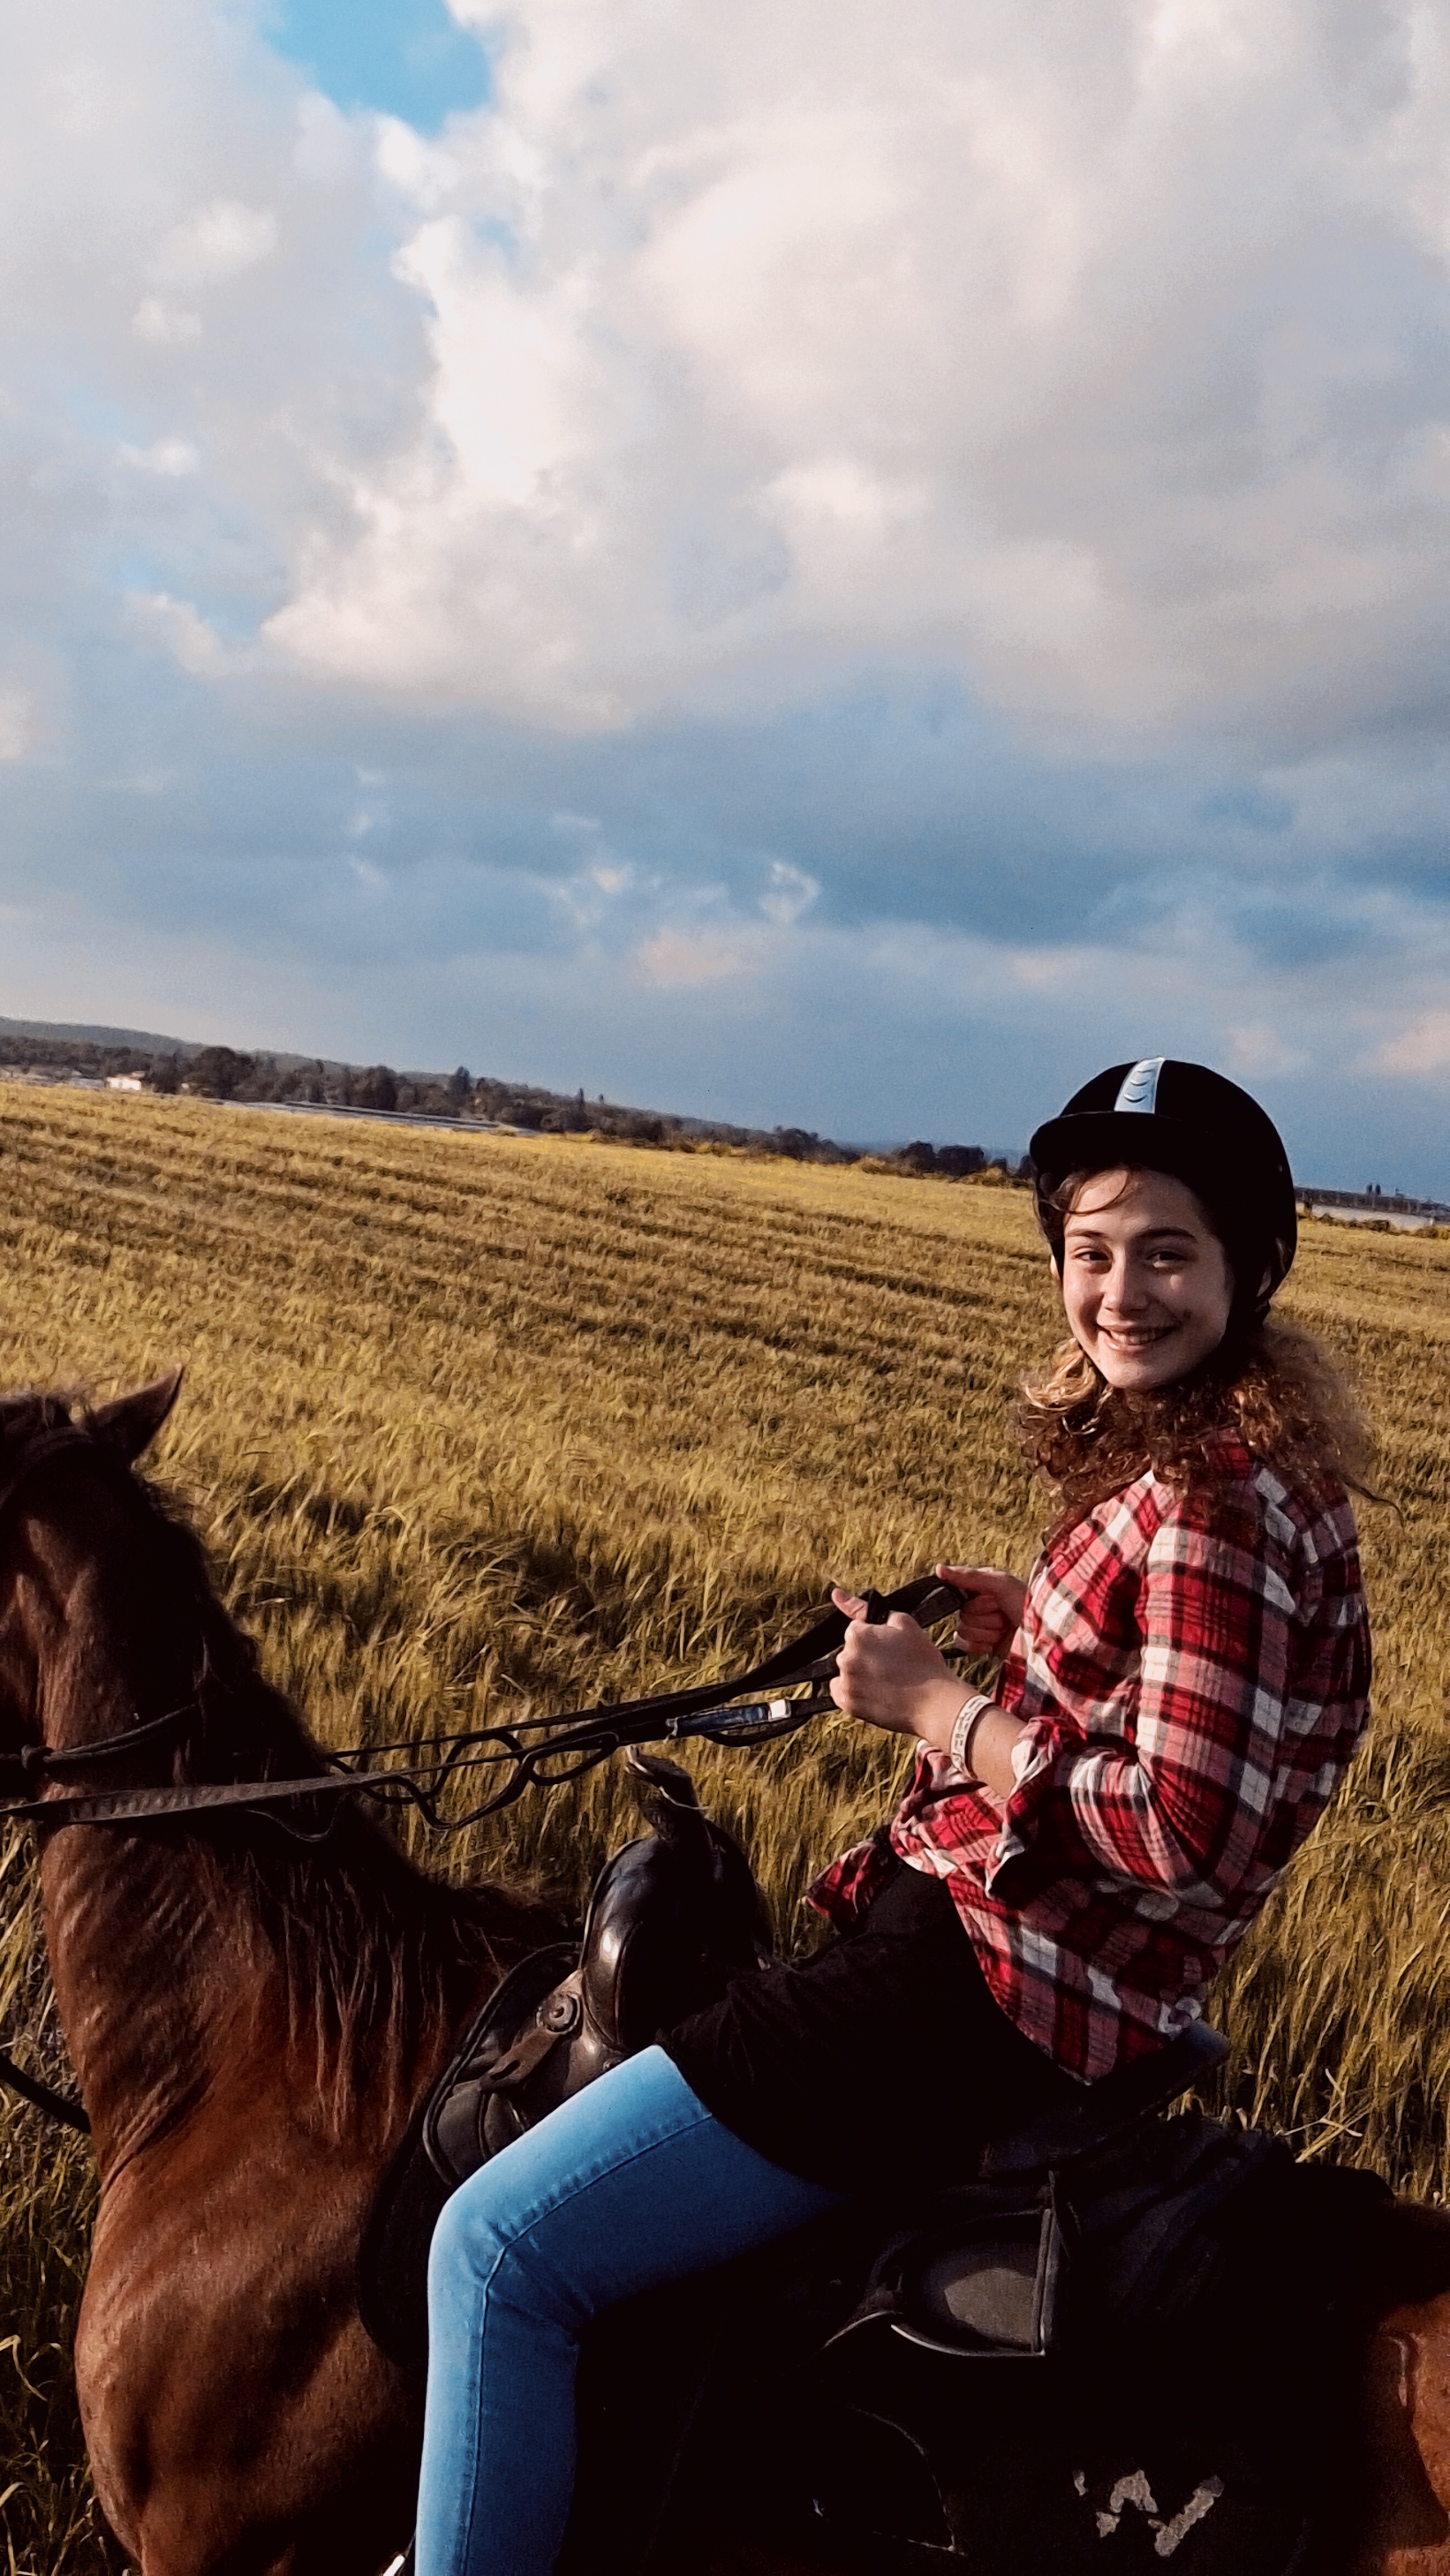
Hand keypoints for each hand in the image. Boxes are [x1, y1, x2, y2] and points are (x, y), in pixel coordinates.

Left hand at [828, 1589, 966, 1749]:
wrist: (934, 1702)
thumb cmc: (923, 1661)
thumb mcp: (904, 1624)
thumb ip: (866, 1609)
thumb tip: (837, 1594)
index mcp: (856, 1635)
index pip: (857, 1630)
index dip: (877, 1638)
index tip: (892, 1649)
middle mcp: (845, 1658)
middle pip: (852, 1651)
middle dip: (868, 1655)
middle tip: (894, 1665)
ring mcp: (846, 1682)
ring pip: (849, 1671)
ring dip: (862, 1673)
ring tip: (889, 1681)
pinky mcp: (848, 1704)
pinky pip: (842, 1692)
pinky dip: (855, 1691)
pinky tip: (876, 1691)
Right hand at [936, 1564, 1026, 1659]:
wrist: (1042, 1636)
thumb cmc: (1026, 1604)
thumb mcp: (999, 1583)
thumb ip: (968, 1576)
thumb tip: (938, 1569)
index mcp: (981, 1588)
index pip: (957, 1589)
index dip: (973, 1597)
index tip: (990, 1598)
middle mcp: (978, 1606)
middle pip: (961, 1612)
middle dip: (985, 1615)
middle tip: (1004, 1613)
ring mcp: (979, 1626)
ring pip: (962, 1628)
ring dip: (986, 1630)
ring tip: (1004, 1628)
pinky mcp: (980, 1645)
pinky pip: (962, 1644)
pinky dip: (979, 1645)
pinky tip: (994, 1643)